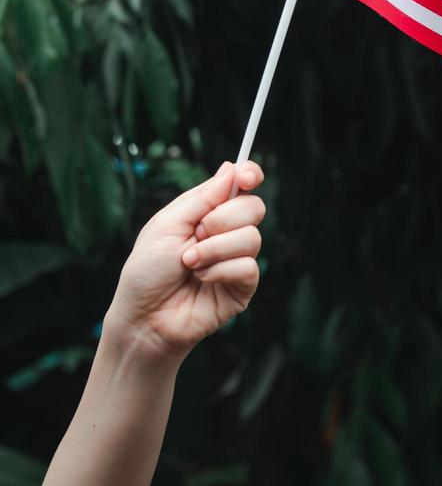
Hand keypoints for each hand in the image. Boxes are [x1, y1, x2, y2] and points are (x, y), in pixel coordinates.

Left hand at [106, 161, 264, 360]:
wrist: (144, 317)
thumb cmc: (148, 270)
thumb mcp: (168, 223)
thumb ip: (202, 197)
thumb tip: (231, 168)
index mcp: (209, 211)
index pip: (243, 184)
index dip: (250, 174)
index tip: (246, 177)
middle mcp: (227, 232)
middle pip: (254, 207)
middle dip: (222, 219)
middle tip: (196, 234)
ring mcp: (236, 259)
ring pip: (252, 237)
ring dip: (215, 249)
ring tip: (190, 263)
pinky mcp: (242, 287)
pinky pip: (249, 267)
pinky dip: (220, 271)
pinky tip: (202, 280)